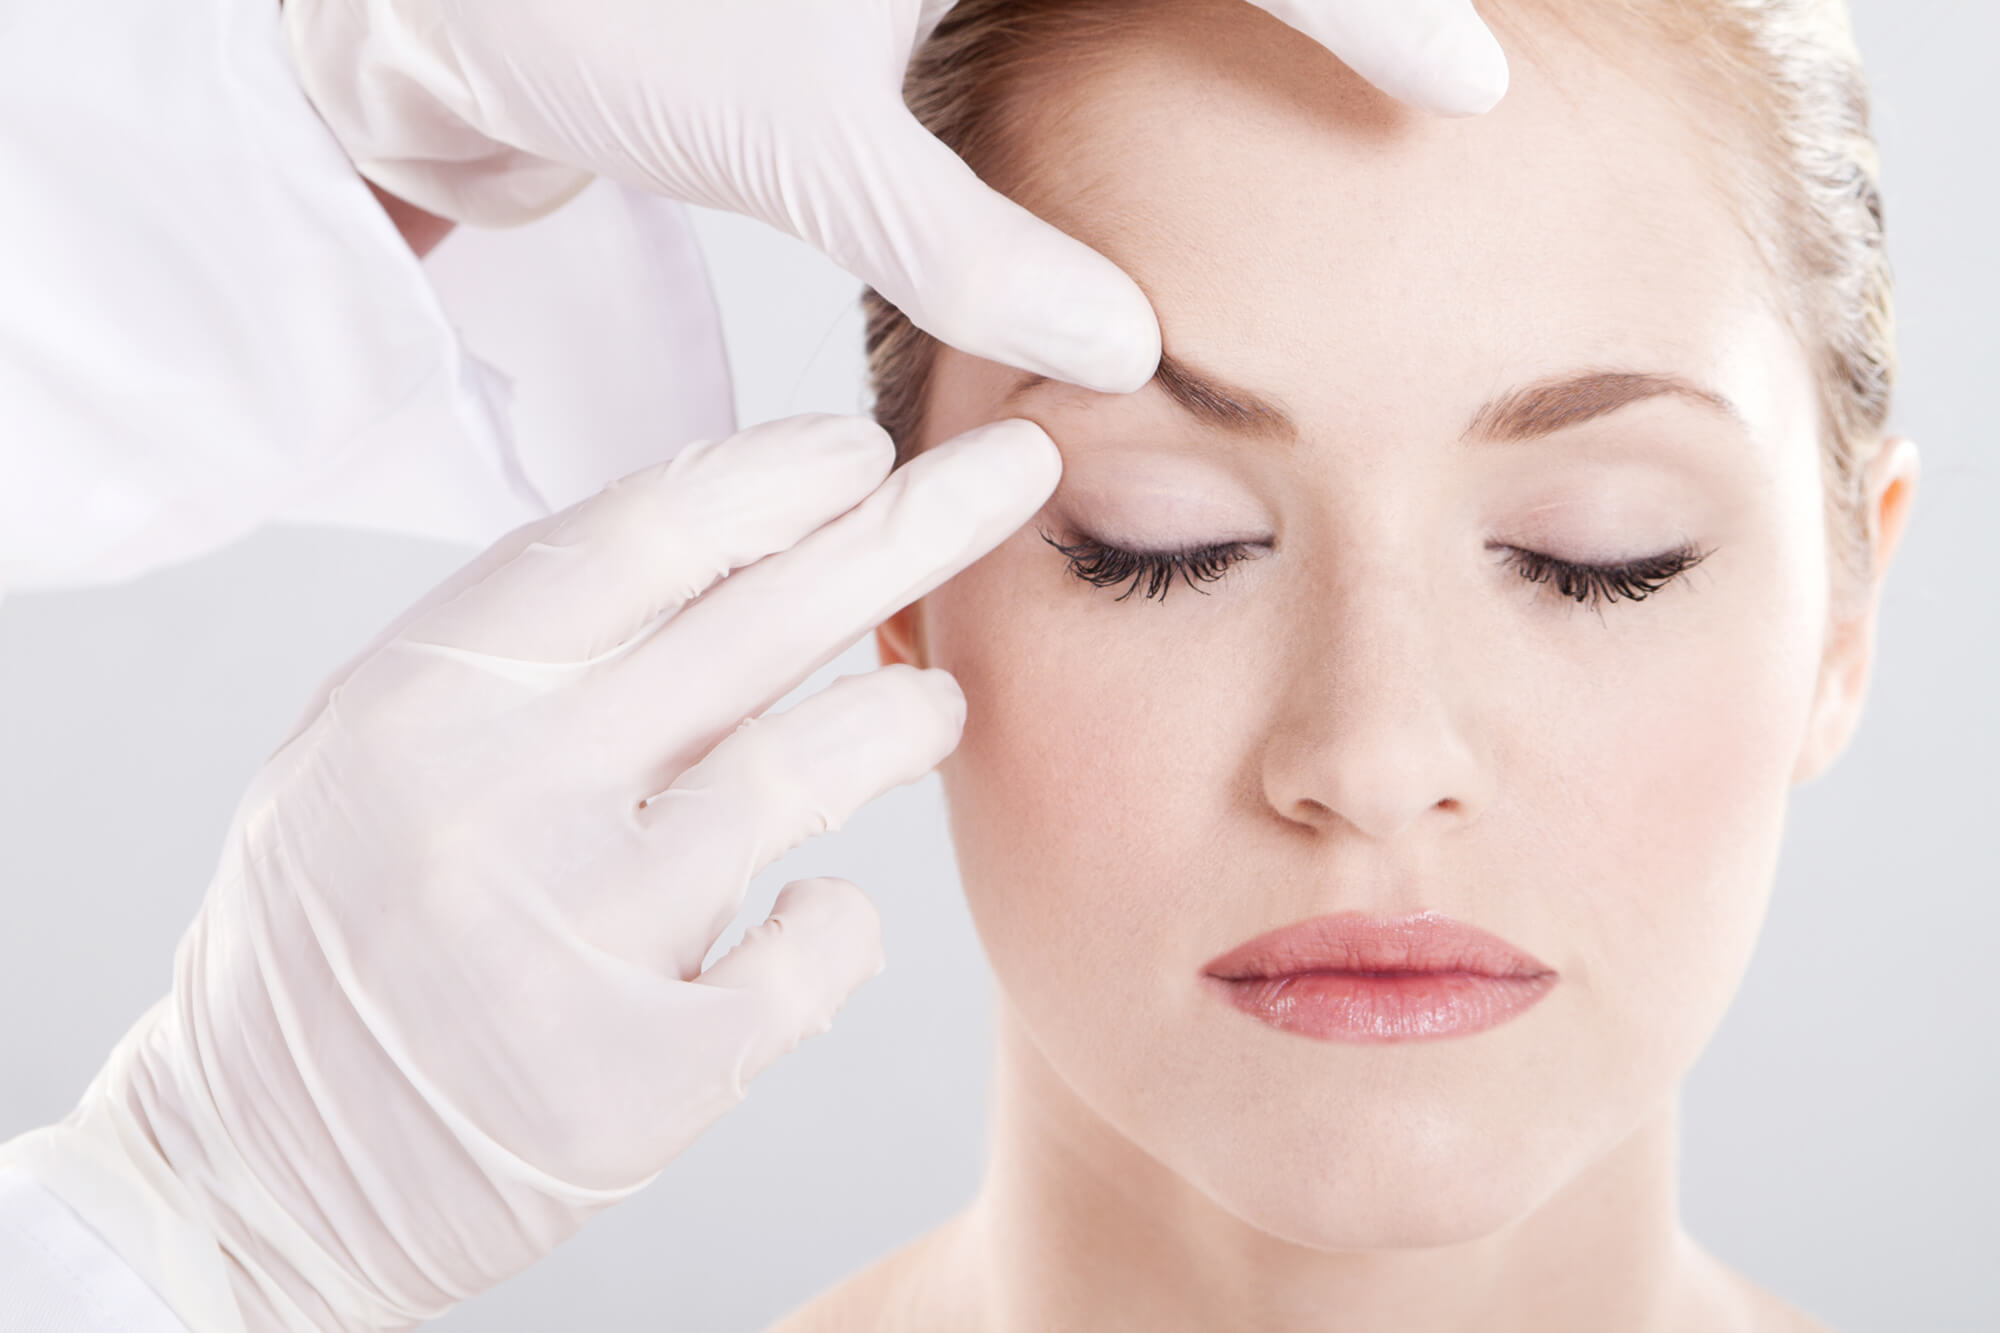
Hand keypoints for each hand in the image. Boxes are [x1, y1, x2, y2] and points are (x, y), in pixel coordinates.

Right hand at [44, 413, 1059, 1328]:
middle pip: (753, 624)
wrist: (252, 1163)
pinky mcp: (640, 1073)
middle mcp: (497, 801)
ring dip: (900, 722)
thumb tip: (729, 538)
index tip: (864, 446)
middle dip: (909, 529)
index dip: (772, 477)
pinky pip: (811, 950)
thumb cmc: (339, 926)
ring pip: (804, 773)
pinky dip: (840, 917)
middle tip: (1014, 473)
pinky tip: (826, 899)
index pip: (634, 536)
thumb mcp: (380, 748)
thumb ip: (530, 653)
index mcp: (423, 699)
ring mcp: (573, 940)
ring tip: (939, 706)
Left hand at [281, 0, 1505, 396]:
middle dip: (1318, 2)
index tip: (1463, 86)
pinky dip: (1130, 73)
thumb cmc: (586, 24)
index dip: (1356, 2)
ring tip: (1365, 75)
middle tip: (1443, 73)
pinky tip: (1196, 101)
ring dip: (1243, 26)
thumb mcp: (788, 141)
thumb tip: (1124, 343)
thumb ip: (961, 242)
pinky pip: (1059, 27)